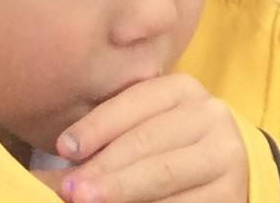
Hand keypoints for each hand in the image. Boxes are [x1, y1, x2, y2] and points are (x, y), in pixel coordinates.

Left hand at [50, 75, 247, 202]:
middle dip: (105, 168)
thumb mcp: (143, 128)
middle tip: (70, 189)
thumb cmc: (168, 143)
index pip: (134, 103)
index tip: (63, 149)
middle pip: (148, 143)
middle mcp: (210, 116)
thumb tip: (50, 170)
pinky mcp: (230, 194)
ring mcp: (225, 156)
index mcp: (183, 89)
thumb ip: (104, 142)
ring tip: (87, 202)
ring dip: (122, 194)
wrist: (224, 168)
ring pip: (164, 177)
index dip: (98, 126)